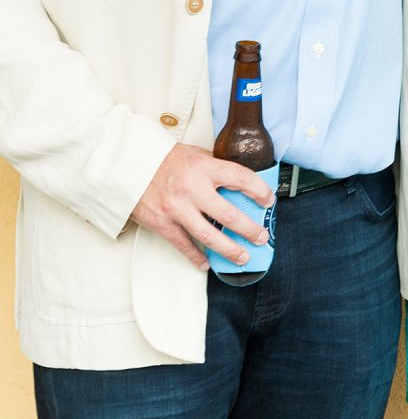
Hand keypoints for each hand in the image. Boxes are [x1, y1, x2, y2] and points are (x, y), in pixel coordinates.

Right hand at [130, 143, 273, 270]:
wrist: (127, 165)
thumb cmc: (164, 159)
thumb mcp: (194, 154)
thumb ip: (215, 166)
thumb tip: (239, 180)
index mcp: (204, 167)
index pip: (241, 178)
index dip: (259, 191)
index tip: (268, 201)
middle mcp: (192, 189)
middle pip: (229, 215)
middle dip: (250, 229)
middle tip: (261, 237)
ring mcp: (177, 208)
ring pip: (209, 236)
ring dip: (230, 249)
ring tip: (243, 256)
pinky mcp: (162, 223)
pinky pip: (184, 245)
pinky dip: (196, 257)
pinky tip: (207, 264)